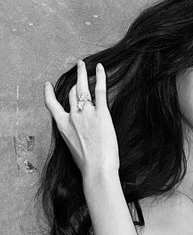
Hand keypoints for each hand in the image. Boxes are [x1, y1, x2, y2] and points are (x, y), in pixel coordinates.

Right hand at [44, 60, 119, 179]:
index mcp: (63, 126)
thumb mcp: (73, 148)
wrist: (97, 169)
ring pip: (82, 88)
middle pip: (71, 93)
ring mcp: (86, 113)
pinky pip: (99, 90)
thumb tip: (82, 131)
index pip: (52, 105)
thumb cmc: (88, 164)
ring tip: (83, 65)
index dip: (49, 93)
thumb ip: (74, 135)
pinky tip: (100, 68)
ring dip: (82, 74)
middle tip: (78, 69)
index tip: (48, 85)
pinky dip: (100, 77)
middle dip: (74, 81)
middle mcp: (72, 117)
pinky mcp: (101, 113)